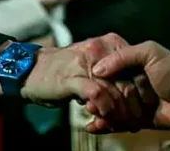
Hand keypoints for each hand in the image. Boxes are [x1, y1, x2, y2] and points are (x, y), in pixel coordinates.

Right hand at [18, 34, 146, 126]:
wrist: (29, 69)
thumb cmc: (62, 70)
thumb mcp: (92, 63)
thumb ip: (113, 70)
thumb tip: (131, 92)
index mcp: (109, 44)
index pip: (135, 70)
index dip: (141, 93)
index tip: (140, 110)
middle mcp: (100, 49)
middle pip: (128, 82)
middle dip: (132, 108)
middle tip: (132, 123)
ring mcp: (86, 63)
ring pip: (115, 91)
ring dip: (119, 114)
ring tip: (118, 126)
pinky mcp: (73, 77)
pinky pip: (98, 94)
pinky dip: (104, 109)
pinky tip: (100, 119)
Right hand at [86, 42, 169, 133]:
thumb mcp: (149, 52)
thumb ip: (122, 57)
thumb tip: (97, 69)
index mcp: (130, 65)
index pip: (105, 72)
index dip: (94, 78)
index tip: (84, 82)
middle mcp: (130, 83)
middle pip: (105, 92)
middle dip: (95, 97)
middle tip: (88, 102)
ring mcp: (134, 103)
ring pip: (109, 109)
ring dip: (99, 112)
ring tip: (92, 113)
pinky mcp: (139, 120)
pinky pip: (119, 124)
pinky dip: (105, 126)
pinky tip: (94, 126)